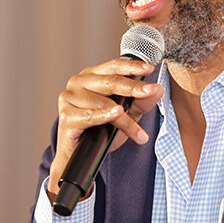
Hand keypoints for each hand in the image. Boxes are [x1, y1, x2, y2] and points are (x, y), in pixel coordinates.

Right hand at [47, 58, 163, 197]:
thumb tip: (157, 89)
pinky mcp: (66, 116)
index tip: (149, 69)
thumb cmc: (101, 129)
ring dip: (125, 119)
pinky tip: (116, 114)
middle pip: (110, 81)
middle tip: (150, 91)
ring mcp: (69, 98)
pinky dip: (105, 116)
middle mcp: (79, 82)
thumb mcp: (128, 114)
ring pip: (104, 103)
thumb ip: (142, 101)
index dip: (132, 66)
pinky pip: (91, 116)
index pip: (114, 66)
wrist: (80, 155)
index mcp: (92, 76)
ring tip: (139, 133)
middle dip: (133, 87)